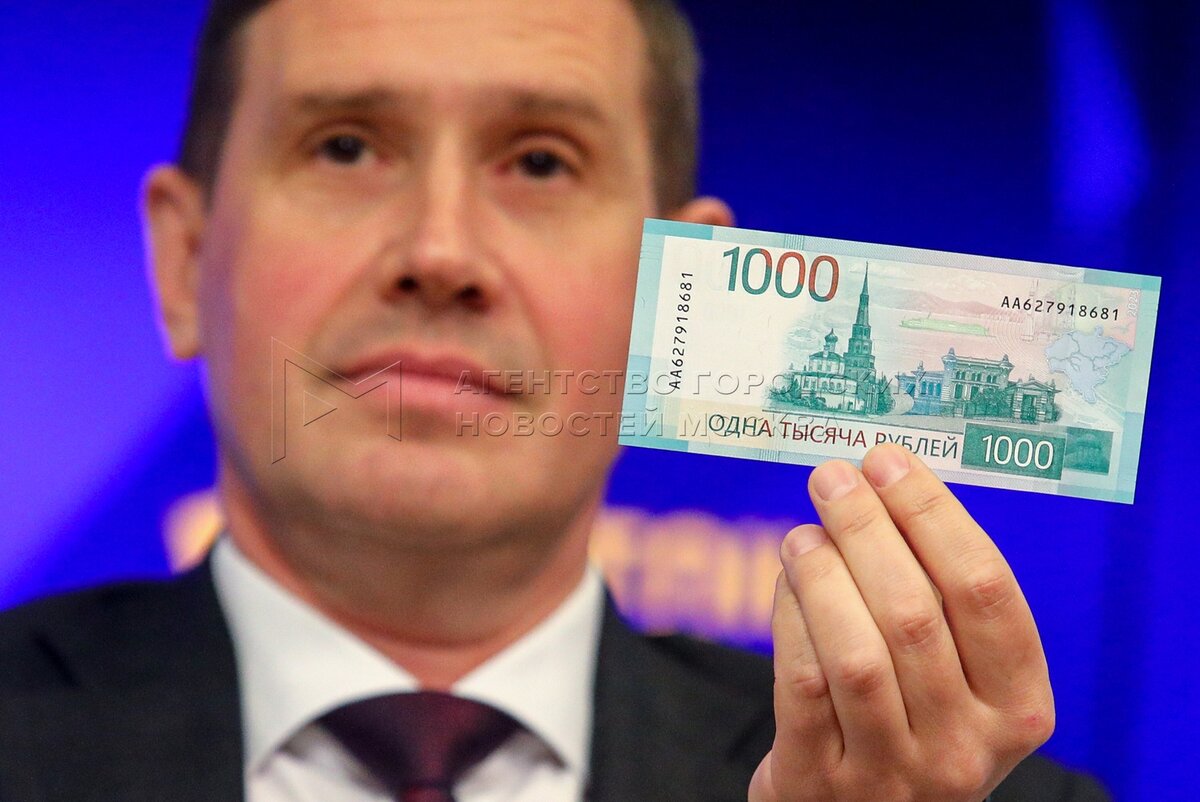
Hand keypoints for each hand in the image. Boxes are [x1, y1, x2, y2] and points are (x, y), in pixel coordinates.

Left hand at [749, 444, 1053, 801]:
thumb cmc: (913, 722)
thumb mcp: (957, 679)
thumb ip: (940, 600)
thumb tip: (886, 486)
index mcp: (1017, 707)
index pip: (985, 590)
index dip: (933, 514)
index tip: (890, 463)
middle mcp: (965, 746)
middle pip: (915, 613)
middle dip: (867, 529)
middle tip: (834, 479)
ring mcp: (893, 772)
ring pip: (855, 650)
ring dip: (823, 573)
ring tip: (803, 532)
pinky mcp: (821, 781)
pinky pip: (802, 683)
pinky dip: (789, 619)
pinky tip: (786, 582)